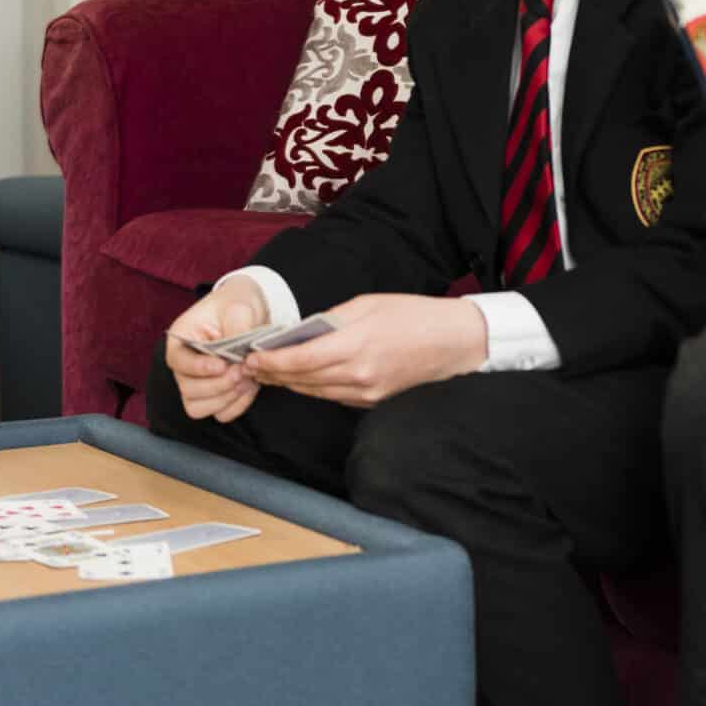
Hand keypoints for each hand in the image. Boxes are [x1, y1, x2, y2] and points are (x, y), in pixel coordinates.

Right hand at [165, 277, 270, 424]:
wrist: (250, 313)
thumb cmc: (236, 305)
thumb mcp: (238, 307)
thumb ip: (237, 326)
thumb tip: (238, 354)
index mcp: (181, 339)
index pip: (177, 361)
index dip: (198, 368)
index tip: (221, 364)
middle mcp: (184, 366)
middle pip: (187, 390)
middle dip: (217, 385)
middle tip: (240, 370)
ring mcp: (198, 384)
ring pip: (199, 408)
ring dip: (225, 398)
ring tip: (246, 378)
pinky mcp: (216, 396)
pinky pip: (221, 414)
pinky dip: (237, 405)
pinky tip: (251, 386)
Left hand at [243, 293, 485, 407]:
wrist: (455, 342)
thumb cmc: (413, 315)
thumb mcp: (367, 304)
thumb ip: (330, 321)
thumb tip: (300, 333)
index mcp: (354, 347)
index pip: (298, 361)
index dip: (269, 362)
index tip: (250, 357)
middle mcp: (357, 376)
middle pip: (301, 381)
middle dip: (272, 374)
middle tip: (251, 365)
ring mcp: (366, 393)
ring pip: (315, 392)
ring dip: (290, 383)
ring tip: (270, 372)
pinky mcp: (373, 401)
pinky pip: (334, 396)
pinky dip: (315, 388)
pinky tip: (304, 377)